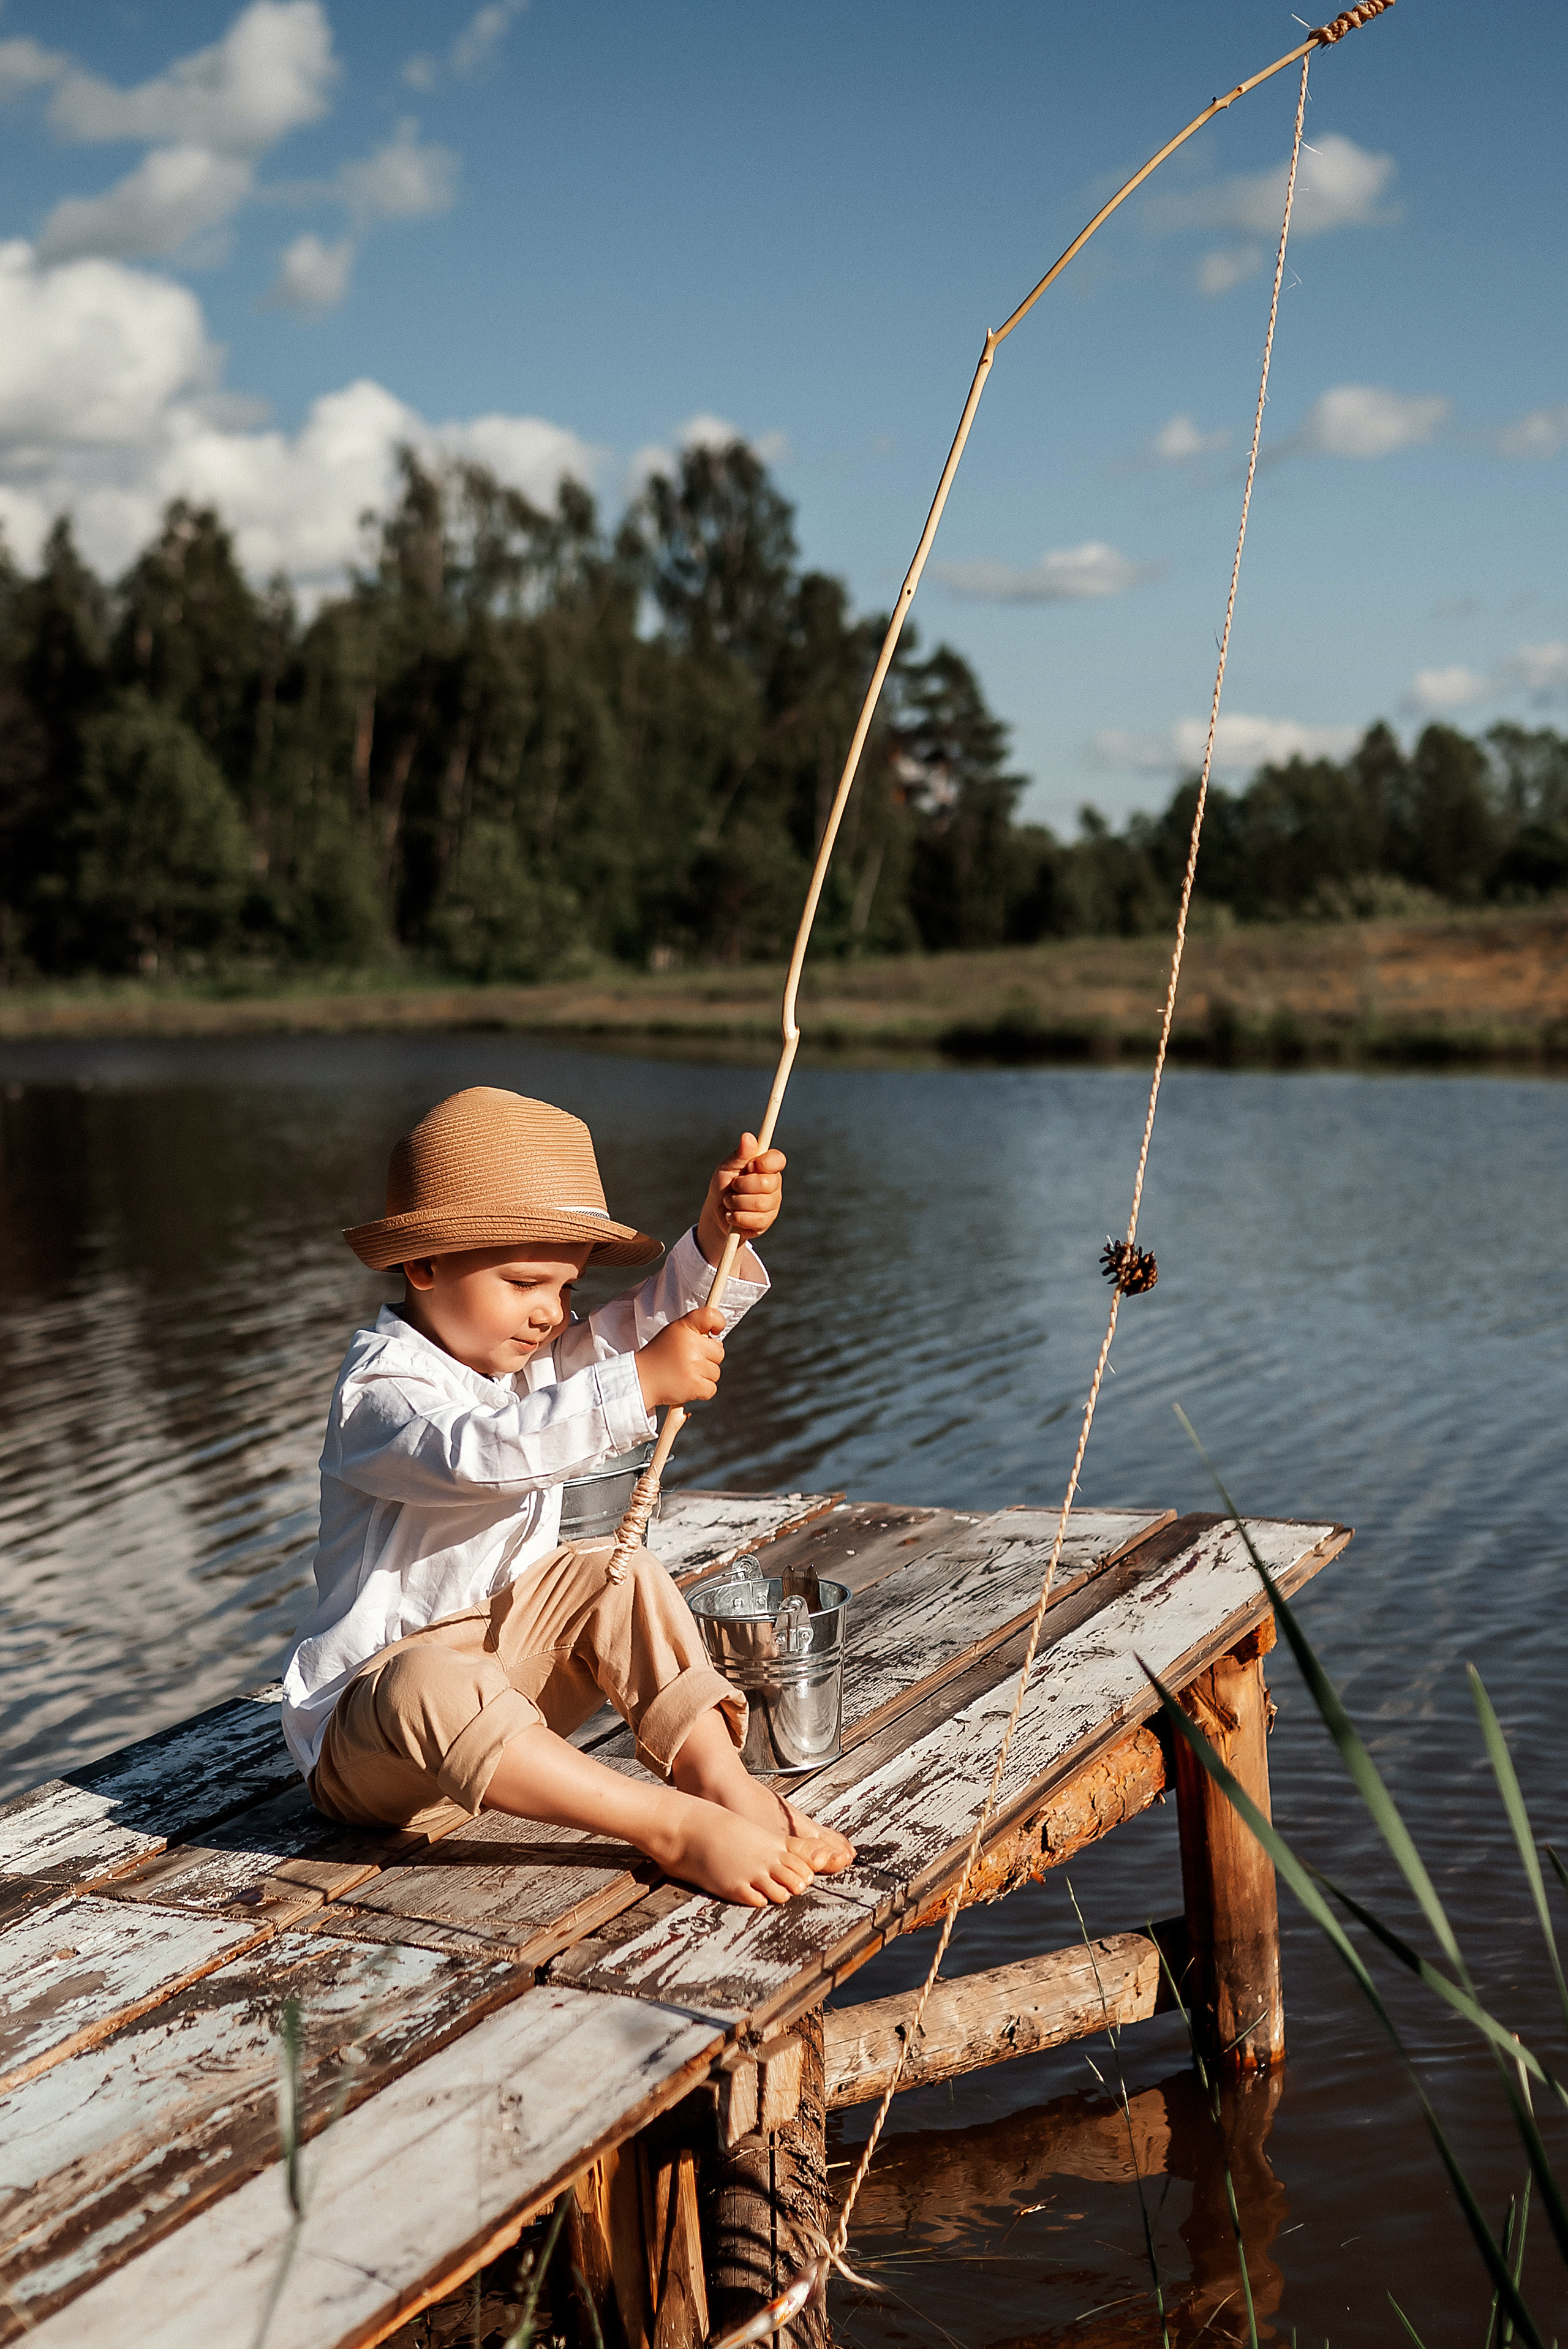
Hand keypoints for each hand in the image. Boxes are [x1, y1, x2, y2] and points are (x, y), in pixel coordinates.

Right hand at [637, 1306, 724, 1410]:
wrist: (640, 1379)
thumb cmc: (658, 1356)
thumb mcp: (673, 1333)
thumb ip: (695, 1332)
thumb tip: (718, 1343)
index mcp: (684, 1328)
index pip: (710, 1316)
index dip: (718, 1322)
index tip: (715, 1330)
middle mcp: (691, 1345)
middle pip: (719, 1352)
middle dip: (708, 1358)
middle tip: (689, 1361)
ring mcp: (693, 1366)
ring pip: (716, 1372)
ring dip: (704, 1376)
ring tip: (684, 1374)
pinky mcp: (695, 1385)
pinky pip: (712, 1388)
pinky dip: (702, 1390)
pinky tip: (687, 1385)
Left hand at [697, 1131, 785, 1265]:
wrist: (717, 1213)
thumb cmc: (724, 1185)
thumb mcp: (727, 1167)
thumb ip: (740, 1154)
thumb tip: (747, 1136)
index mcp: (767, 1167)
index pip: (778, 1160)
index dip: (764, 1163)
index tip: (749, 1166)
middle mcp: (774, 1185)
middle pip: (766, 1183)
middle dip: (742, 1186)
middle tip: (733, 1186)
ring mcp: (772, 1205)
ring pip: (759, 1203)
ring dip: (736, 1202)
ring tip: (729, 1202)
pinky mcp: (766, 1222)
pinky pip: (755, 1220)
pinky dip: (737, 1217)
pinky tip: (732, 1215)